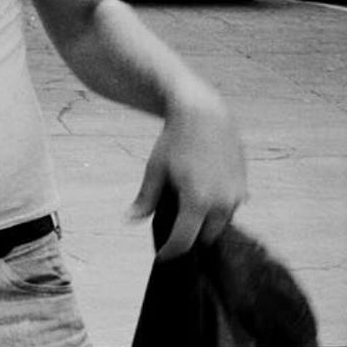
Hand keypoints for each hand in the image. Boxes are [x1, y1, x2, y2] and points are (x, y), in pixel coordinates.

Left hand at [129, 88, 245, 258]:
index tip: (163, 257)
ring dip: (205, 224)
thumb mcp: (155, 169)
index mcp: (198, 201)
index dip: (172, 252)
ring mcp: (237, 196)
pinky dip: (217, 210)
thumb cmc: (175, 141)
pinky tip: (202, 197)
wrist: (205, 115)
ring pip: (221, 224)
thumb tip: (129, 220)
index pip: (185, 240)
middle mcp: (222, 203)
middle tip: (172, 233)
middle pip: (206, 236)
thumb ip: (145, 198)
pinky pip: (230, 209)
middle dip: (190, 238)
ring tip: (186, 213)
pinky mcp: (244, 187)